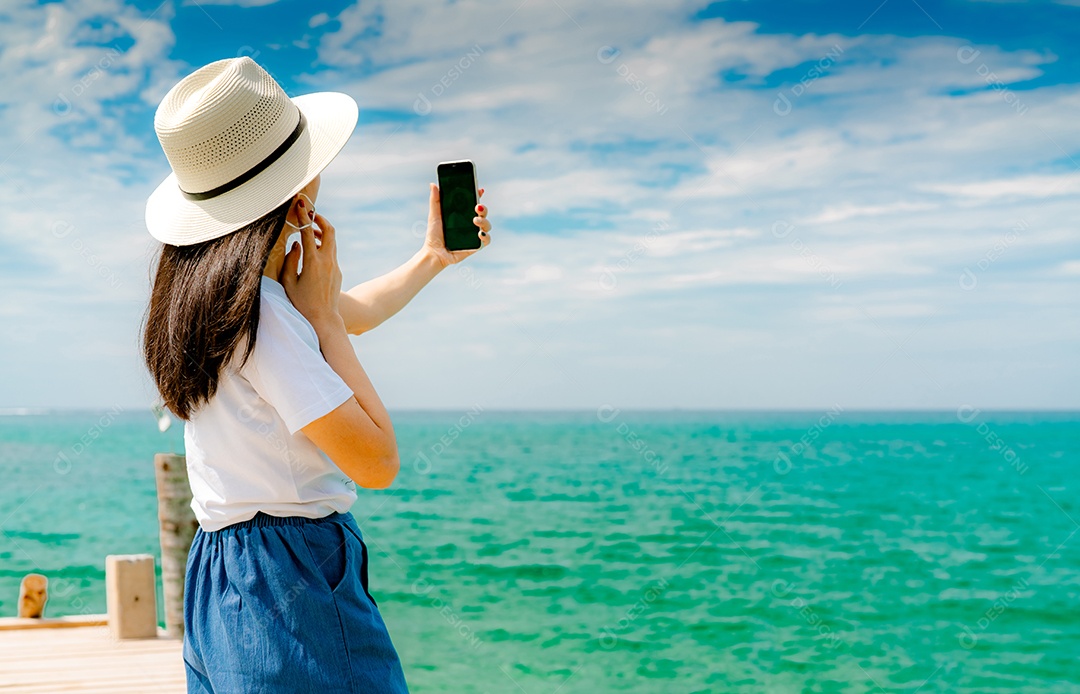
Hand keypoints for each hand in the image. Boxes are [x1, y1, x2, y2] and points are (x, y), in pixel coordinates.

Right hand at [280, 199, 342, 329]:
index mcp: (312, 262)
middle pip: (329, 230)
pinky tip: (313, 249)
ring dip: (322, 231)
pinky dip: (323, 244)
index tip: (299, 204)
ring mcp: (334, 266)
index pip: (308, 232)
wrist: (323, 319)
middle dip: (320, 218)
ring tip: (309, 231)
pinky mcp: (337, 271)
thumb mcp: (289, 281)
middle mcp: (326, 261)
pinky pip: (331, 251)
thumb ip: (290, 259)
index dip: (303, 216)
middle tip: (310, 214)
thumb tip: (296, 244)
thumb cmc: (301, 303)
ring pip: (332, 240)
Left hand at [423, 183, 491, 268]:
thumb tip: (433, 184)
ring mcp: (474, 234)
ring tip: (475, 221)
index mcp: (463, 214)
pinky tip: (479, 234)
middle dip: (484, 208)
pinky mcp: (476, 246)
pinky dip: (485, 236)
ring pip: (487, 225)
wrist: (434, 253)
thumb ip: (435, 200)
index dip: (478, 195)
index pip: (473, 202)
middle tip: (477, 207)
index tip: (480, 190)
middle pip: (483, 213)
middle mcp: (470, 223)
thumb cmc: (434, 234)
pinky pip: (486, 240)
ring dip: (484, 221)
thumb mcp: (435, 215)